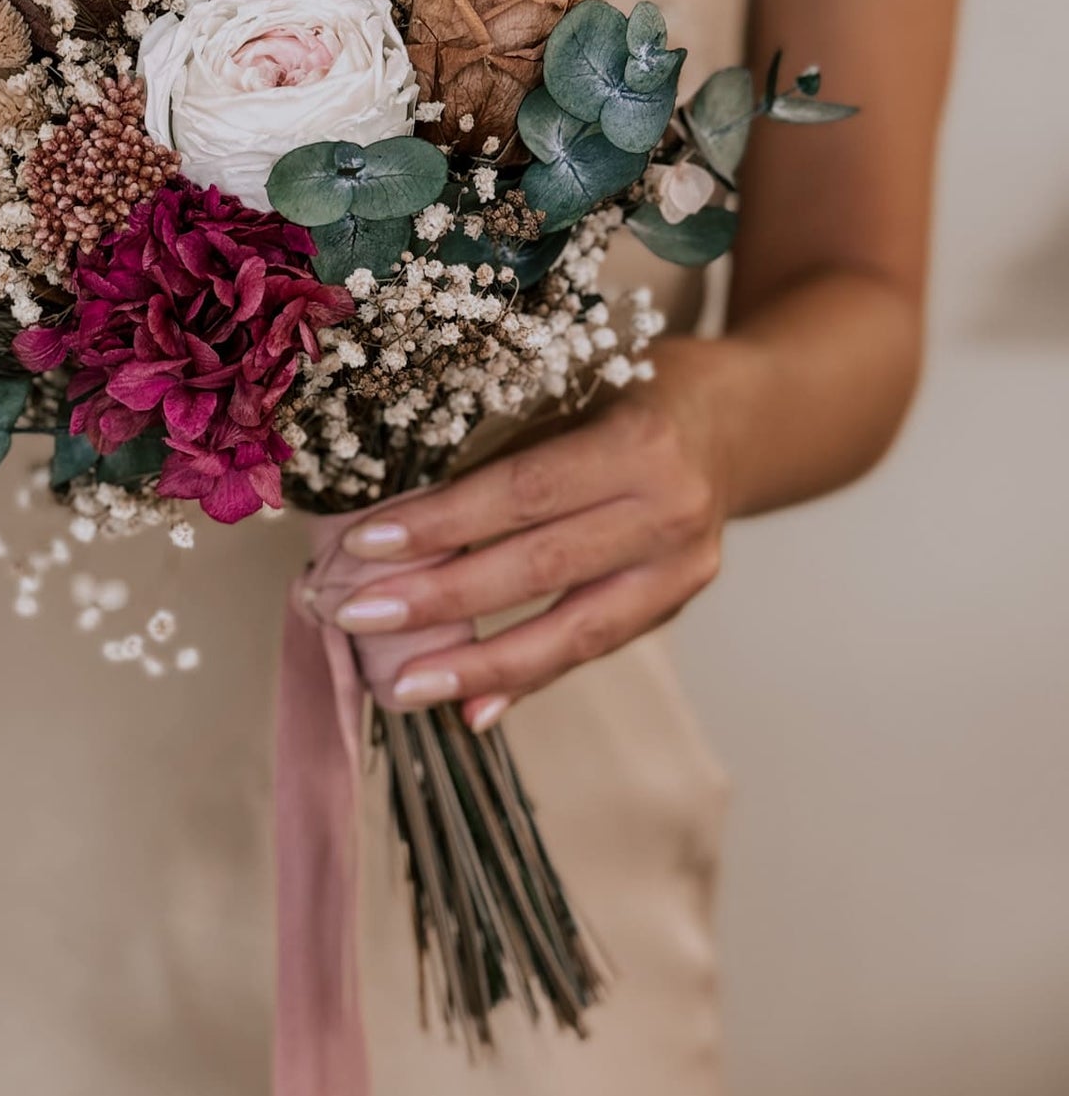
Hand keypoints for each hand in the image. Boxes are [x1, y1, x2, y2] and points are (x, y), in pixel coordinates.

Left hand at [335, 389, 726, 732]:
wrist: (739, 422)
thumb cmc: (630, 388)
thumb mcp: (571, 388)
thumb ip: (504, 449)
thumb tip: (397, 521)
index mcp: (639, 442)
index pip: (523, 492)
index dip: (441, 523)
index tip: (362, 544)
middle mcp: (669, 512)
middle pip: (540, 567)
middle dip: (440, 599)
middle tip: (356, 616)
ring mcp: (683, 569)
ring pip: (572, 630)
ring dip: (479, 664)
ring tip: (405, 686)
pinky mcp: (676, 605)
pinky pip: (592, 648)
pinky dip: (528, 679)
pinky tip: (470, 706)